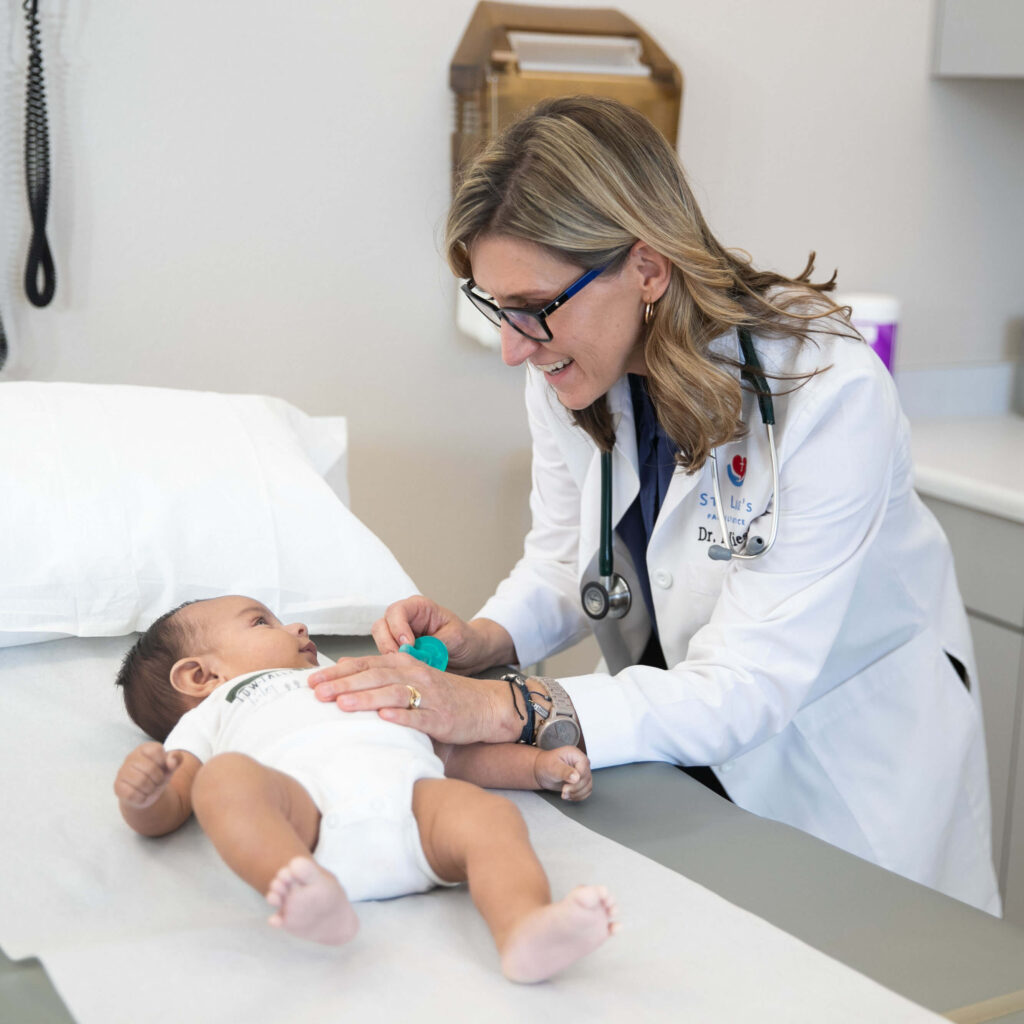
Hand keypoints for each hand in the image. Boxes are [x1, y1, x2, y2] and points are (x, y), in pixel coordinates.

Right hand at [114, 742, 183, 808]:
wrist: (146, 793)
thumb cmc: (159, 775)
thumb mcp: (171, 766)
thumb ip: (177, 758)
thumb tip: (172, 762)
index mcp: (144, 748)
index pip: (156, 750)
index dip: (163, 762)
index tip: (162, 767)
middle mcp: (130, 757)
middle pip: (150, 768)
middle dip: (158, 778)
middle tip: (157, 781)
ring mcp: (122, 772)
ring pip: (140, 782)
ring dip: (151, 789)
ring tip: (150, 787)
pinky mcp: (117, 786)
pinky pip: (132, 794)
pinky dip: (142, 797)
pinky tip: (142, 795)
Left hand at [308, 652, 518, 745]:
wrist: (485, 705)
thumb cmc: (443, 695)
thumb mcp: (411, 678)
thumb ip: (380, 674)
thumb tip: (342, 669)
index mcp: (404, 664)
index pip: (365, 665)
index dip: (338, 672)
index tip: (311, 680)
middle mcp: (415, 676)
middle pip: (375, 677)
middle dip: (344, 685)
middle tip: (316, 693)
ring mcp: (429, 696)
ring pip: (394, 694)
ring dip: (367, 699)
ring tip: (342, 704)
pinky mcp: (442, 718)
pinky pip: (420, 716)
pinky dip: (403, 716)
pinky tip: (385, 718)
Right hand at [370, 596, 513, 673]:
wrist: (472, 655)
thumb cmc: (467, 640)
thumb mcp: (456, 638)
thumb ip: (434, 644)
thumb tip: (416, 653)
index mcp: (419, 607)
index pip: (397, 611)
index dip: (398, 627)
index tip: (408, 644)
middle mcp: (405, 619)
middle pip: (382, 626)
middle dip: (388, 643)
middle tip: (402, 658)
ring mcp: (399, 637)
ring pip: (380, 643)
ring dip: (388, 656)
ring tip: (405, 667)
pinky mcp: (398, 653)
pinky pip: (386, 658)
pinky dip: (390, 666)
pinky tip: (403, 673)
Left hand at [534, 746, 591, 801]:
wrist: (542, 771)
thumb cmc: (546, 764)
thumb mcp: (553, 766)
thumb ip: (564, 771)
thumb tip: (576, 777)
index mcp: (576, 755)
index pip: (584, 768)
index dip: (577, 779)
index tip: (566, 786)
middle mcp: (582, 763)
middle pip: (586, 779)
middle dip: (575, 788)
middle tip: (564, 791)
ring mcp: (583, 773)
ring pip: (588, 787)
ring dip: (576, 794)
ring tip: (564, 794)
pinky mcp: (582, 782)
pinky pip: (586, 792)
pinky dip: (578, 796)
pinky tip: (569, 794)